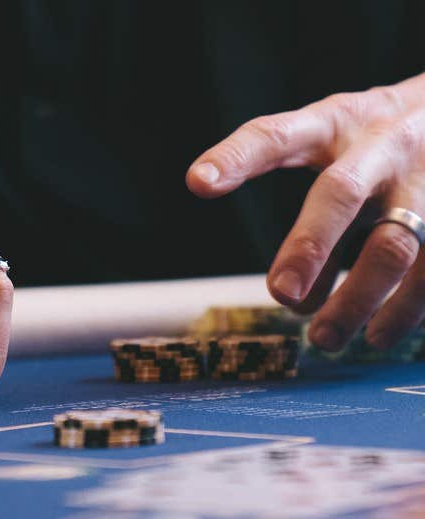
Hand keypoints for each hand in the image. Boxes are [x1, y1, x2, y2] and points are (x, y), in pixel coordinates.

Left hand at [187, 73, 424, 350]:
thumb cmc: (374, 139)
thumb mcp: (329, 139)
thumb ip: (281, 176)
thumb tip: (255, 253)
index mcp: (335, 123)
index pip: (278, 134)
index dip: (238, 156)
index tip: (198, 182)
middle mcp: (382, 146)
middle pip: (341, 194)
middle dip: (309, 246)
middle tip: (282, 296)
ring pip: (394, 246)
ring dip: (357, 298)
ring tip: (323, 338)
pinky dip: (408, 309)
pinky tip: (380, 333)